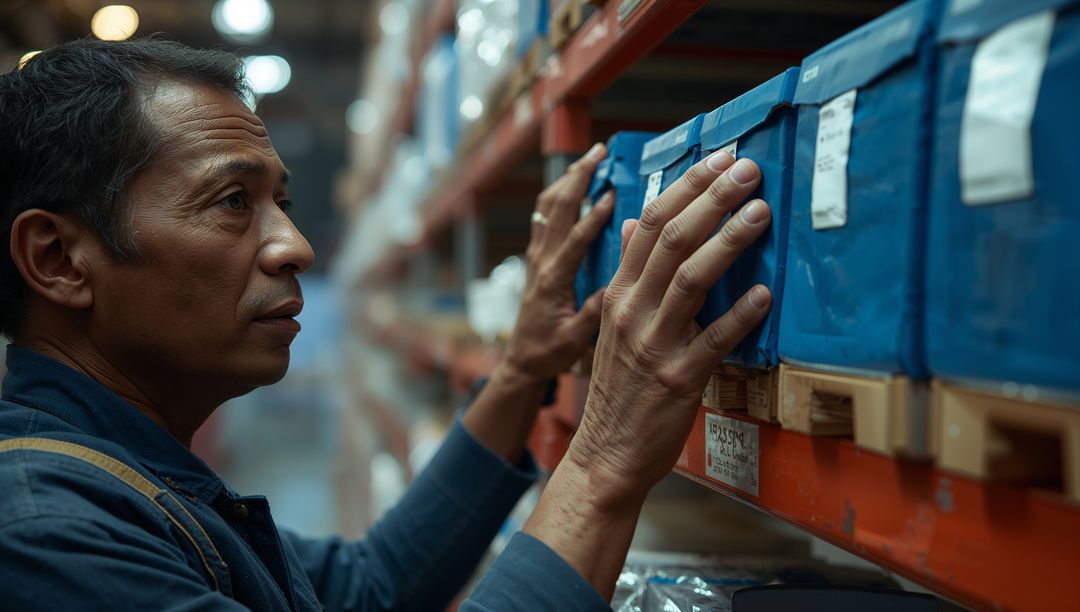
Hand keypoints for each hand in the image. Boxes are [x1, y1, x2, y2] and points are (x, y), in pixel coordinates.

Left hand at [502, 143, 613, 382]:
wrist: (521, 360)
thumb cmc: (549, 352)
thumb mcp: (575, 339)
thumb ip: (593, 313)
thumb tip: (618, 287)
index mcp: (552, 280)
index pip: (574, 240)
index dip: (593, 215)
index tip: (612, 193)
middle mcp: (541, 262)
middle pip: (556, 209)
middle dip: (577, 176)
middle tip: (599, 151)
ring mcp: (536, 257)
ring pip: (547, 207)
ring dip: (566, 180)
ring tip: (588, 159)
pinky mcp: (537, 258)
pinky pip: (545, 218)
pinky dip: (559, 195)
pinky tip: (574, 186)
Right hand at [566, 150, 773, 503]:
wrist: (606, 452)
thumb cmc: (620, 386)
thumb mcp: (612, 323)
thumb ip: (628, 273)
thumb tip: (633, 225)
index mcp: (618, 293)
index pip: (649, 224)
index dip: (686, 187)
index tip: (719, 160)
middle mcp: (632, 311)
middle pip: (671, 240)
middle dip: (711, 198)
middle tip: (748, 169)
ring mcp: (653, 344)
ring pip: (691, 278)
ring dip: (728, 240)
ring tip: (761, 212)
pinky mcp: (678, 379)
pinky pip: (713, 340)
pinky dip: (740, 314)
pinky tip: (765, 293)